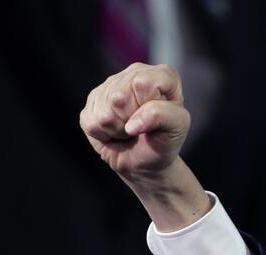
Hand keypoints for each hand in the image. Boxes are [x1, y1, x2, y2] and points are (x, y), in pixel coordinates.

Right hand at [80, 62, 214, 236]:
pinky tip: (112, 135)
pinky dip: (100, 132)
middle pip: (122, 92)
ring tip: (126, 134)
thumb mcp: (176, 131)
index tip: (154, 123)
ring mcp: (109, 88)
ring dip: (115, 126)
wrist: (146, 168)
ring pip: (104, 104)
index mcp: (159, 76)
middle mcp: (132, 75)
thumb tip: (135, 120)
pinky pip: (90, 116)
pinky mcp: (91, 104)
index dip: (149, 105)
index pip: (147, 80)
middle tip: (138, 132)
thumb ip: (164, 116)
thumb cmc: (166, 148)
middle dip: (130, 118)